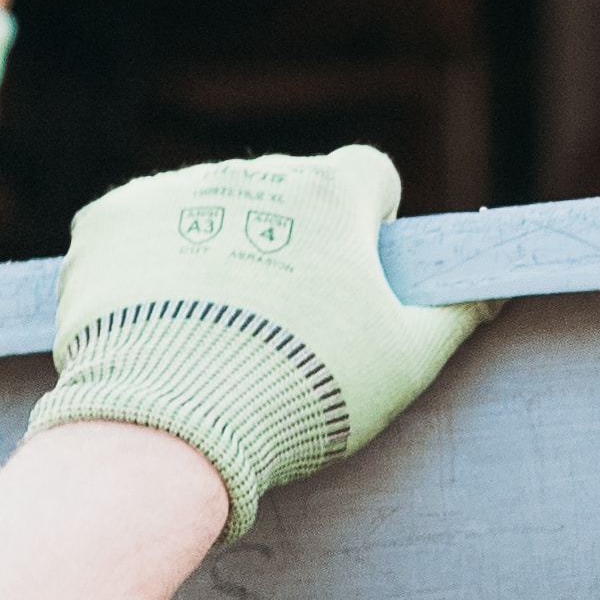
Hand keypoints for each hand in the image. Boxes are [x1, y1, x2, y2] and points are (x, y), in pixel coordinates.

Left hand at [27, 143, 485, 527]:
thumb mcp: (407, 361)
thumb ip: (456, 314)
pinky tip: (154, 320)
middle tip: (279, 319)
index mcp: (331, 192)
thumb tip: (492, 290)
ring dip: (217, 246)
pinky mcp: (106, 222)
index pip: (367, 173)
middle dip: (288, 237)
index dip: (367, 221)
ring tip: (211, 329)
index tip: (351, 271)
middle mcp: (252, 173)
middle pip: (285, 191)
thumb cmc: (305, 391)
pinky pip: (138, 230)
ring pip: (209, 206)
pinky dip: (147, 265)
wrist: (172, 426)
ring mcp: (174, 192)